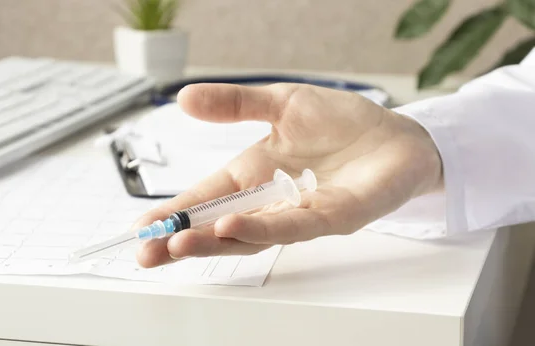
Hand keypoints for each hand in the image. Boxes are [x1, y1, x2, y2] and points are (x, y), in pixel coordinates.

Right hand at [133, 83, 442, 267]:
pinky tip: (232, 225)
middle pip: (219, 228)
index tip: (141, 227)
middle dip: (182, 240)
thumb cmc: (340, 123)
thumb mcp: (280, 102)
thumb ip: (235, 104)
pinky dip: (260, 227)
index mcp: (254, 175)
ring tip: (178, 242)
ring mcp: (300, 214)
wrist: (396, 134)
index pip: (205, 199)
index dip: (173, 212)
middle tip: (147, 252)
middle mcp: (271, 202)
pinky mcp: (334, 216)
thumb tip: (184, 97)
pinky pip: (292, 226)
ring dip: (213, 240)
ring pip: (250, 237)